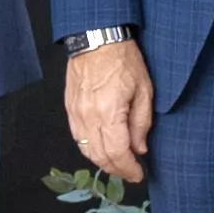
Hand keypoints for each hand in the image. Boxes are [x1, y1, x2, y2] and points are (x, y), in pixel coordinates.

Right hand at [64, 40, 152, 186]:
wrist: (96, 38)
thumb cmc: (123, 60)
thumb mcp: (144, 91)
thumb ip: (141, 123)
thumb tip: (139, 148)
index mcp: (108, 113)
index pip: (117, 153)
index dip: (128, 169)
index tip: (138, 174)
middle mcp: (88, 116)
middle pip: (99, 156)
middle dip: (116, 169)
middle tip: (130, 173)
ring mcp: (75, 112)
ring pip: (85, 149)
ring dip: (101, 161)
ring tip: (117, 163)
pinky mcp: (69, 107)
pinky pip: (77, 136)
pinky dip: (89, 148)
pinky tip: (100, 148)